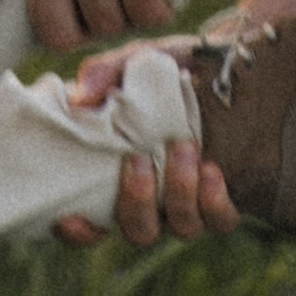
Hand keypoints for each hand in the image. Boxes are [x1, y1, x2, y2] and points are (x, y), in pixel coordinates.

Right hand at [50, 42, 241, 247]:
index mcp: (119, 178)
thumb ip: (104, 74)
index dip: (80, 232)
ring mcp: (189, 203)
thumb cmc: (164, 72)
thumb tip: (80, 98)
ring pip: (181, 227)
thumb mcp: (134, 63)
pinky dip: (214, 201)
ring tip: (184, 146)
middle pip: (139, 231)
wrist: (219, 70)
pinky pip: (221, 221)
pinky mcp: (224, 200)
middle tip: (139, 159)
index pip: (92, 224)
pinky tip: (211, 170)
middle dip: (137, 200)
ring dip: (179, 191)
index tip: (71, 216)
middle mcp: (154, 200)